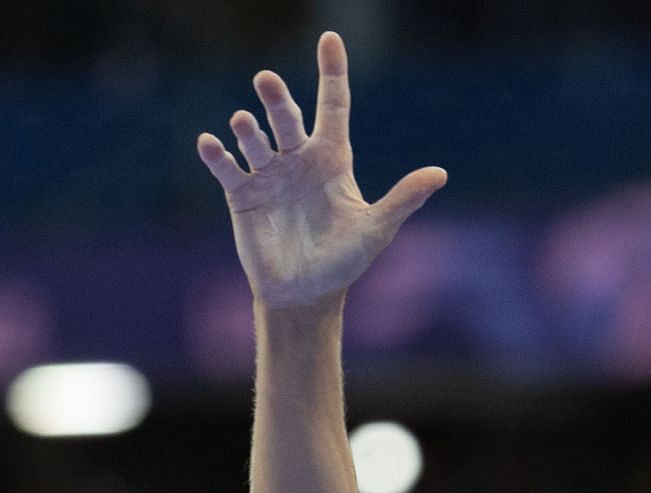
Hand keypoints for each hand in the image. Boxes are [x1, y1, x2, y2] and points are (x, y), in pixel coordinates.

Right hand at [196, 31, 446, 308]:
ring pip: (255, 140)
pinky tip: (209, 143)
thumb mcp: (376, 229)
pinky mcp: (242, 195)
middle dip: (276, 99)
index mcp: (333, 159)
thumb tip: (440, 174)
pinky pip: (227, 169)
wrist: (306, 294)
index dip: (332, 73)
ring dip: (247, 129)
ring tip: (243, 122)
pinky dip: (216, 155)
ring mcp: (268, 175)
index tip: (330, 39)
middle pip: (287, 118)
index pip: (333, 106)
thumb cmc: (344, 261)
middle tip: (266, 80)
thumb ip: (403, 199)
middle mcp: (298, 159)